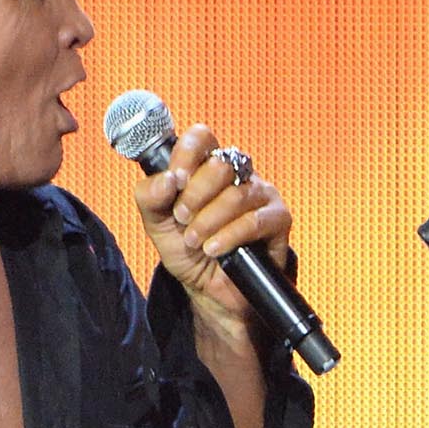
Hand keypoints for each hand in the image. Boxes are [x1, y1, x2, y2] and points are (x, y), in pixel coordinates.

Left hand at [131, 122, 295, 346]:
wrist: (210, 290)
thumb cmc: (188, 251)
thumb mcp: (157, 225)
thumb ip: (150, 198)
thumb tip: (167, 179)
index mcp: (208, 165)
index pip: (202, 137)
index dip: (186, 155)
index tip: (175, 182)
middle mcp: (238, 173)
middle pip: (220, 165)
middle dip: (195, 197)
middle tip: (183, 220)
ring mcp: (260, 194)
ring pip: (235, 195)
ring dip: (208, 222)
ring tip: (196, 242)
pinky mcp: (278, 218)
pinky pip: (254, 221)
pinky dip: (229, 237)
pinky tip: (215, 250)